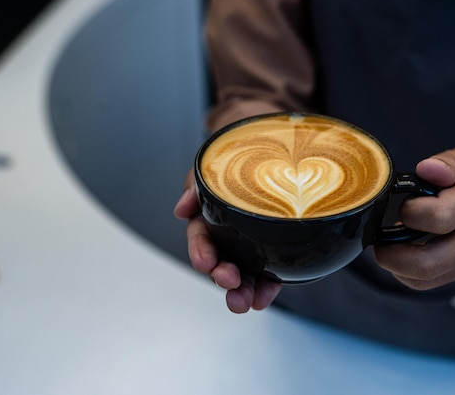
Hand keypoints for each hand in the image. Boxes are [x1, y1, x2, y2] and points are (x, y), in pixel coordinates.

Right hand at [173, 170, 281, 312]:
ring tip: (248, 302)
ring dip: (243, 290)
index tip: (205, 262)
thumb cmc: (236, 163)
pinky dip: (266, 287)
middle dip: (223, 278)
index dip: (201, 252)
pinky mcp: (272, 253)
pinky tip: (265, 295)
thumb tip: (181, 210)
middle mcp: (228, 238)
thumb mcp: (213, 168)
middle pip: (221, 263)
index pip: (201, 239)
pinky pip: (268, 273)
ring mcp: (250, 248)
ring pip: (243, 274)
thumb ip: (195, 188)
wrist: (273, 151)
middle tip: (230, 283)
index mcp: (210, 220)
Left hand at [374, 145, 454, 289]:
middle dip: (393, 256)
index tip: (403, 206)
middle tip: (379, 243)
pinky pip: (435, 281)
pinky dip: (412, 272)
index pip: (438, 218)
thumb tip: (427, 169)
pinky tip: (406, 253)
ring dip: (399, 267)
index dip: (409, 214)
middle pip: (430, 262)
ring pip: (429, 278)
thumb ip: (443, 162)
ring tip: (391, 247)